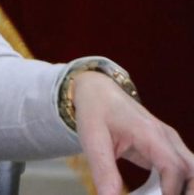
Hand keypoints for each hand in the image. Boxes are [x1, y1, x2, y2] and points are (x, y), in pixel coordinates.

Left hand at [74, 71, 193, 193]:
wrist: (97, 91)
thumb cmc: (95, 111)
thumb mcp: (93, 141)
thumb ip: (104, 171)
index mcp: (150, 134)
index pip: (174, 167)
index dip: (172, 191)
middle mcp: (166, 138)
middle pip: (193, 170)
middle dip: (189, 191)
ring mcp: (169, 143)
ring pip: (192, 170)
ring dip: (185, 188)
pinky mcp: (165, 149)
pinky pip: (181, 170)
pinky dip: (177, 185)